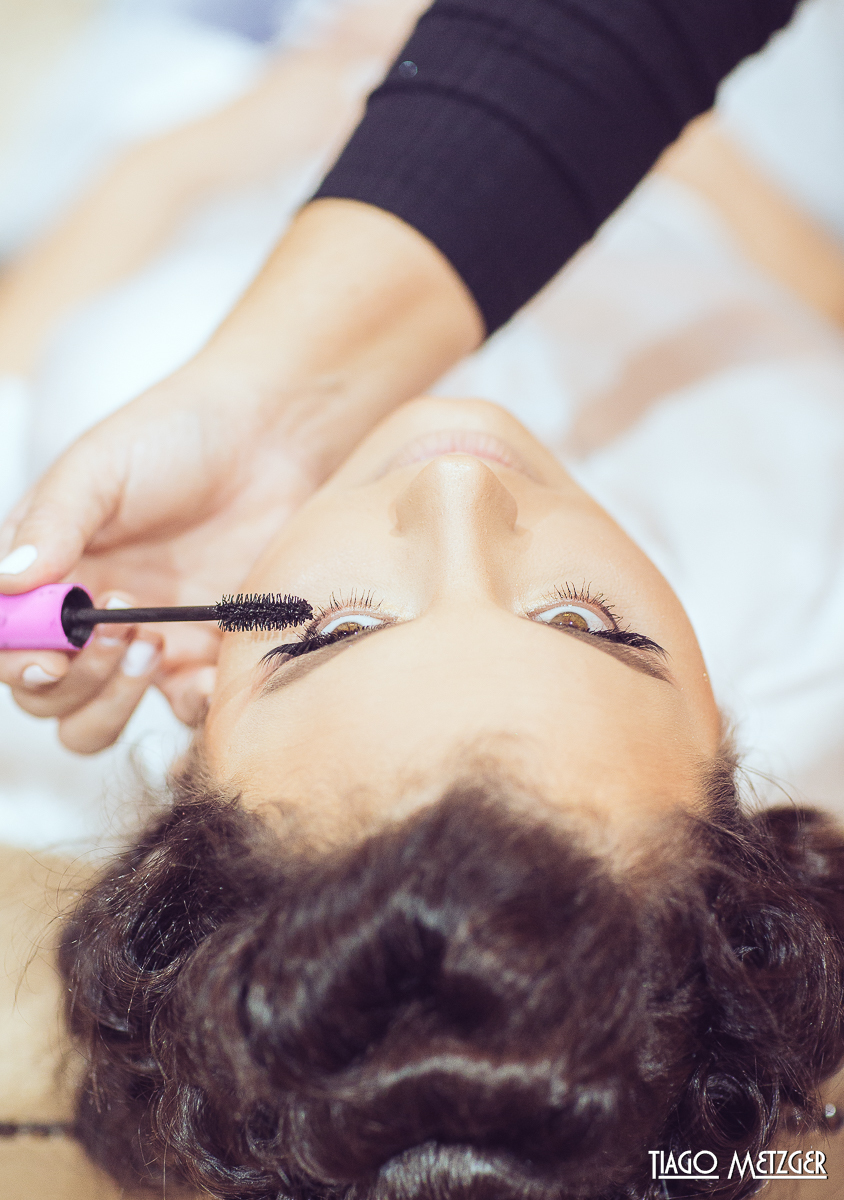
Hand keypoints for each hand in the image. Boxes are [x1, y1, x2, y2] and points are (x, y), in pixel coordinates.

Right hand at [0, 200, 483, 743]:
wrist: (274, 435)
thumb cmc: (177, 435)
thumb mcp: (100, 468)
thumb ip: (52, 525)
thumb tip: (6, 585)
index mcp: (48, 572)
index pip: (6, 641)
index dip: (16, 659)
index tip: (51, 653)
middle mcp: (87, 617)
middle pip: (44, 697)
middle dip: (68, 685)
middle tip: (112, 636)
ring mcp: (146, 640)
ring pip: (98, 721)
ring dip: (113, 703)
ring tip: (150, 645)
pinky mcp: (206, 652)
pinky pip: (185, 706)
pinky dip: (189, 706)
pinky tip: (204, 673)